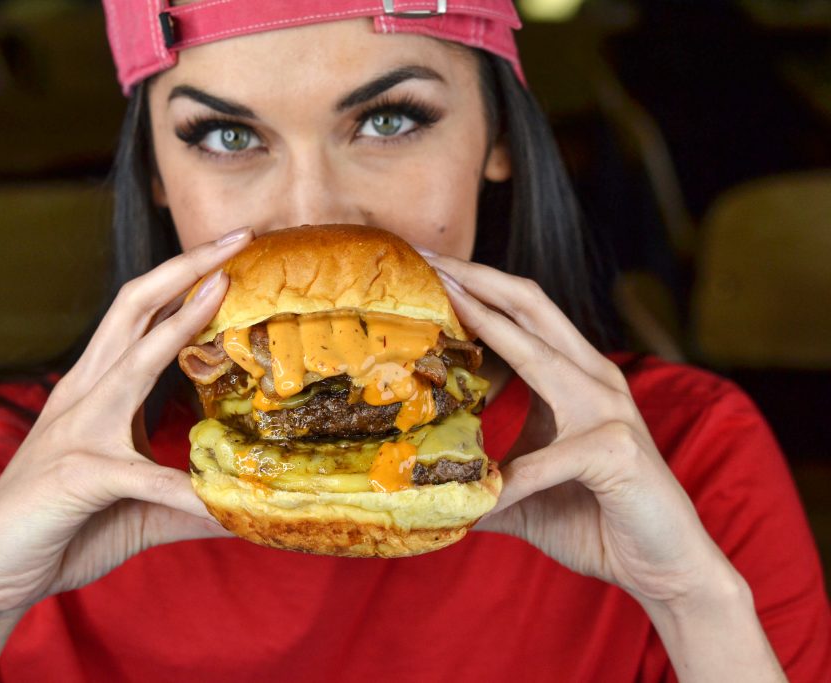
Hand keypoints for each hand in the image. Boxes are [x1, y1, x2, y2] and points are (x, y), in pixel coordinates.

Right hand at [0, 228, 252, 618]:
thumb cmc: (59, 529)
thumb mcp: (138, 508)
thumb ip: (187, 500)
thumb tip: (243, 505)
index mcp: (97, 392)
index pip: (141, 318)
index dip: (183, 282)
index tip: (231, 255)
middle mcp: (85, 396)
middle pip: (133, 307)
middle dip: (185, 266)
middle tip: (238, 235)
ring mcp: (77, 430)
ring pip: (133, 356)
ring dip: (182, 319)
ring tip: (226, 284)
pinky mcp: (77, 475)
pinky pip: (141, 475)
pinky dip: (183, 489)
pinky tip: (219, 502)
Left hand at [422, 252, 736, 608]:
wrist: (665, 566)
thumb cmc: (596, 519)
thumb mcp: (524, 489)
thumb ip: (482, 476)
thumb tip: (425, 485)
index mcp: (572, 377)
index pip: (519, 313)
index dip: (475, 284)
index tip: (427, 263)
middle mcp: (593, 380)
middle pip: (532, 303)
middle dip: (475, 275)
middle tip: (425, 256)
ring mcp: (609, 410)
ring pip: (541, 352)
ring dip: (487, 322)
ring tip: (441, 297)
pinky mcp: (618, 451)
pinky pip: (549, 459)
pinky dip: (512, 479)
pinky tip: (483, 499)